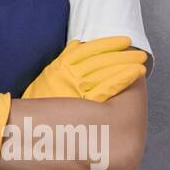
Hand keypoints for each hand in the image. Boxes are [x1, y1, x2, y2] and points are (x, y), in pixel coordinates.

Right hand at [22, 36, 147, 102]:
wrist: (29, 127)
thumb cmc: (39, 104)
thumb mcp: (48, 78)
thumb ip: (64, 62)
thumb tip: (78, 45)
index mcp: (61, 67)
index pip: (90, 50)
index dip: (108, 44)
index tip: (123, 41)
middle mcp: (70, 74)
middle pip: (102, 60)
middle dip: (122, 54)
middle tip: (138, 52)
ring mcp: (78, 88)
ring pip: (108, 71)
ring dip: (126, 64)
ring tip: (140, 61)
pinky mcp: (87, 104)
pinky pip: (109, 88)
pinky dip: (123, 78)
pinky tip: (135, 73)